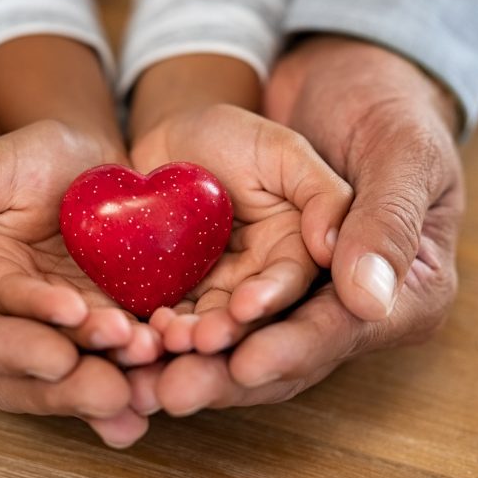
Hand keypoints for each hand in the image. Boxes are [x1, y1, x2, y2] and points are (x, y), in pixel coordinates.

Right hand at [0, 0, 144, 447]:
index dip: (8, 350)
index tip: (61, 357)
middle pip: (4, 366)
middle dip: (65, 382)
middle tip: (121, 391)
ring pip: (46, 354)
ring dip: (98, 370)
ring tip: (152, 378)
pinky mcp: (30, 284)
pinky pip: (75, 324)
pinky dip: (114, 345)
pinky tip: (159, 360)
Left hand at [130, 103, 350, 355]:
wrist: (170, 139)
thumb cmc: (234, 136)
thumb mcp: (284, 152)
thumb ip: (322, 195)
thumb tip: (335, 250)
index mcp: (296, 251)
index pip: (292, 284)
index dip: (271, 299)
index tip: (245, 308)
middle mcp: (261, 280)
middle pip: (249, 318)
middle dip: (226, 333)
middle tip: (200, 341)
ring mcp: (217, 290)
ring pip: (207, 324)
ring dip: (190, 339)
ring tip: (169, 339)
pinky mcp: (178, 294)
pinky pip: (170, 315)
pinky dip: (157, 328)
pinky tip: (142, 330)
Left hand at [140, 36, 464, 416]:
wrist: (323, 79)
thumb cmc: (380, 107)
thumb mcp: (397, 150)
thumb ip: (385, 219)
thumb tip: (369, 299)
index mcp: (404, 291)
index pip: (342, 330)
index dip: (290, 349)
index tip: (244, 364)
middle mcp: (343, 307)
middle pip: (283, 353)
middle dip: (226, 374)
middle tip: (175, 391)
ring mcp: (289, 296)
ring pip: (238, 343)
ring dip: (190, 361)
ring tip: (143, 375)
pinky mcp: (243, 278)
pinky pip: (204, 311)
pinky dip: (169, 329)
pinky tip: (131, 343)